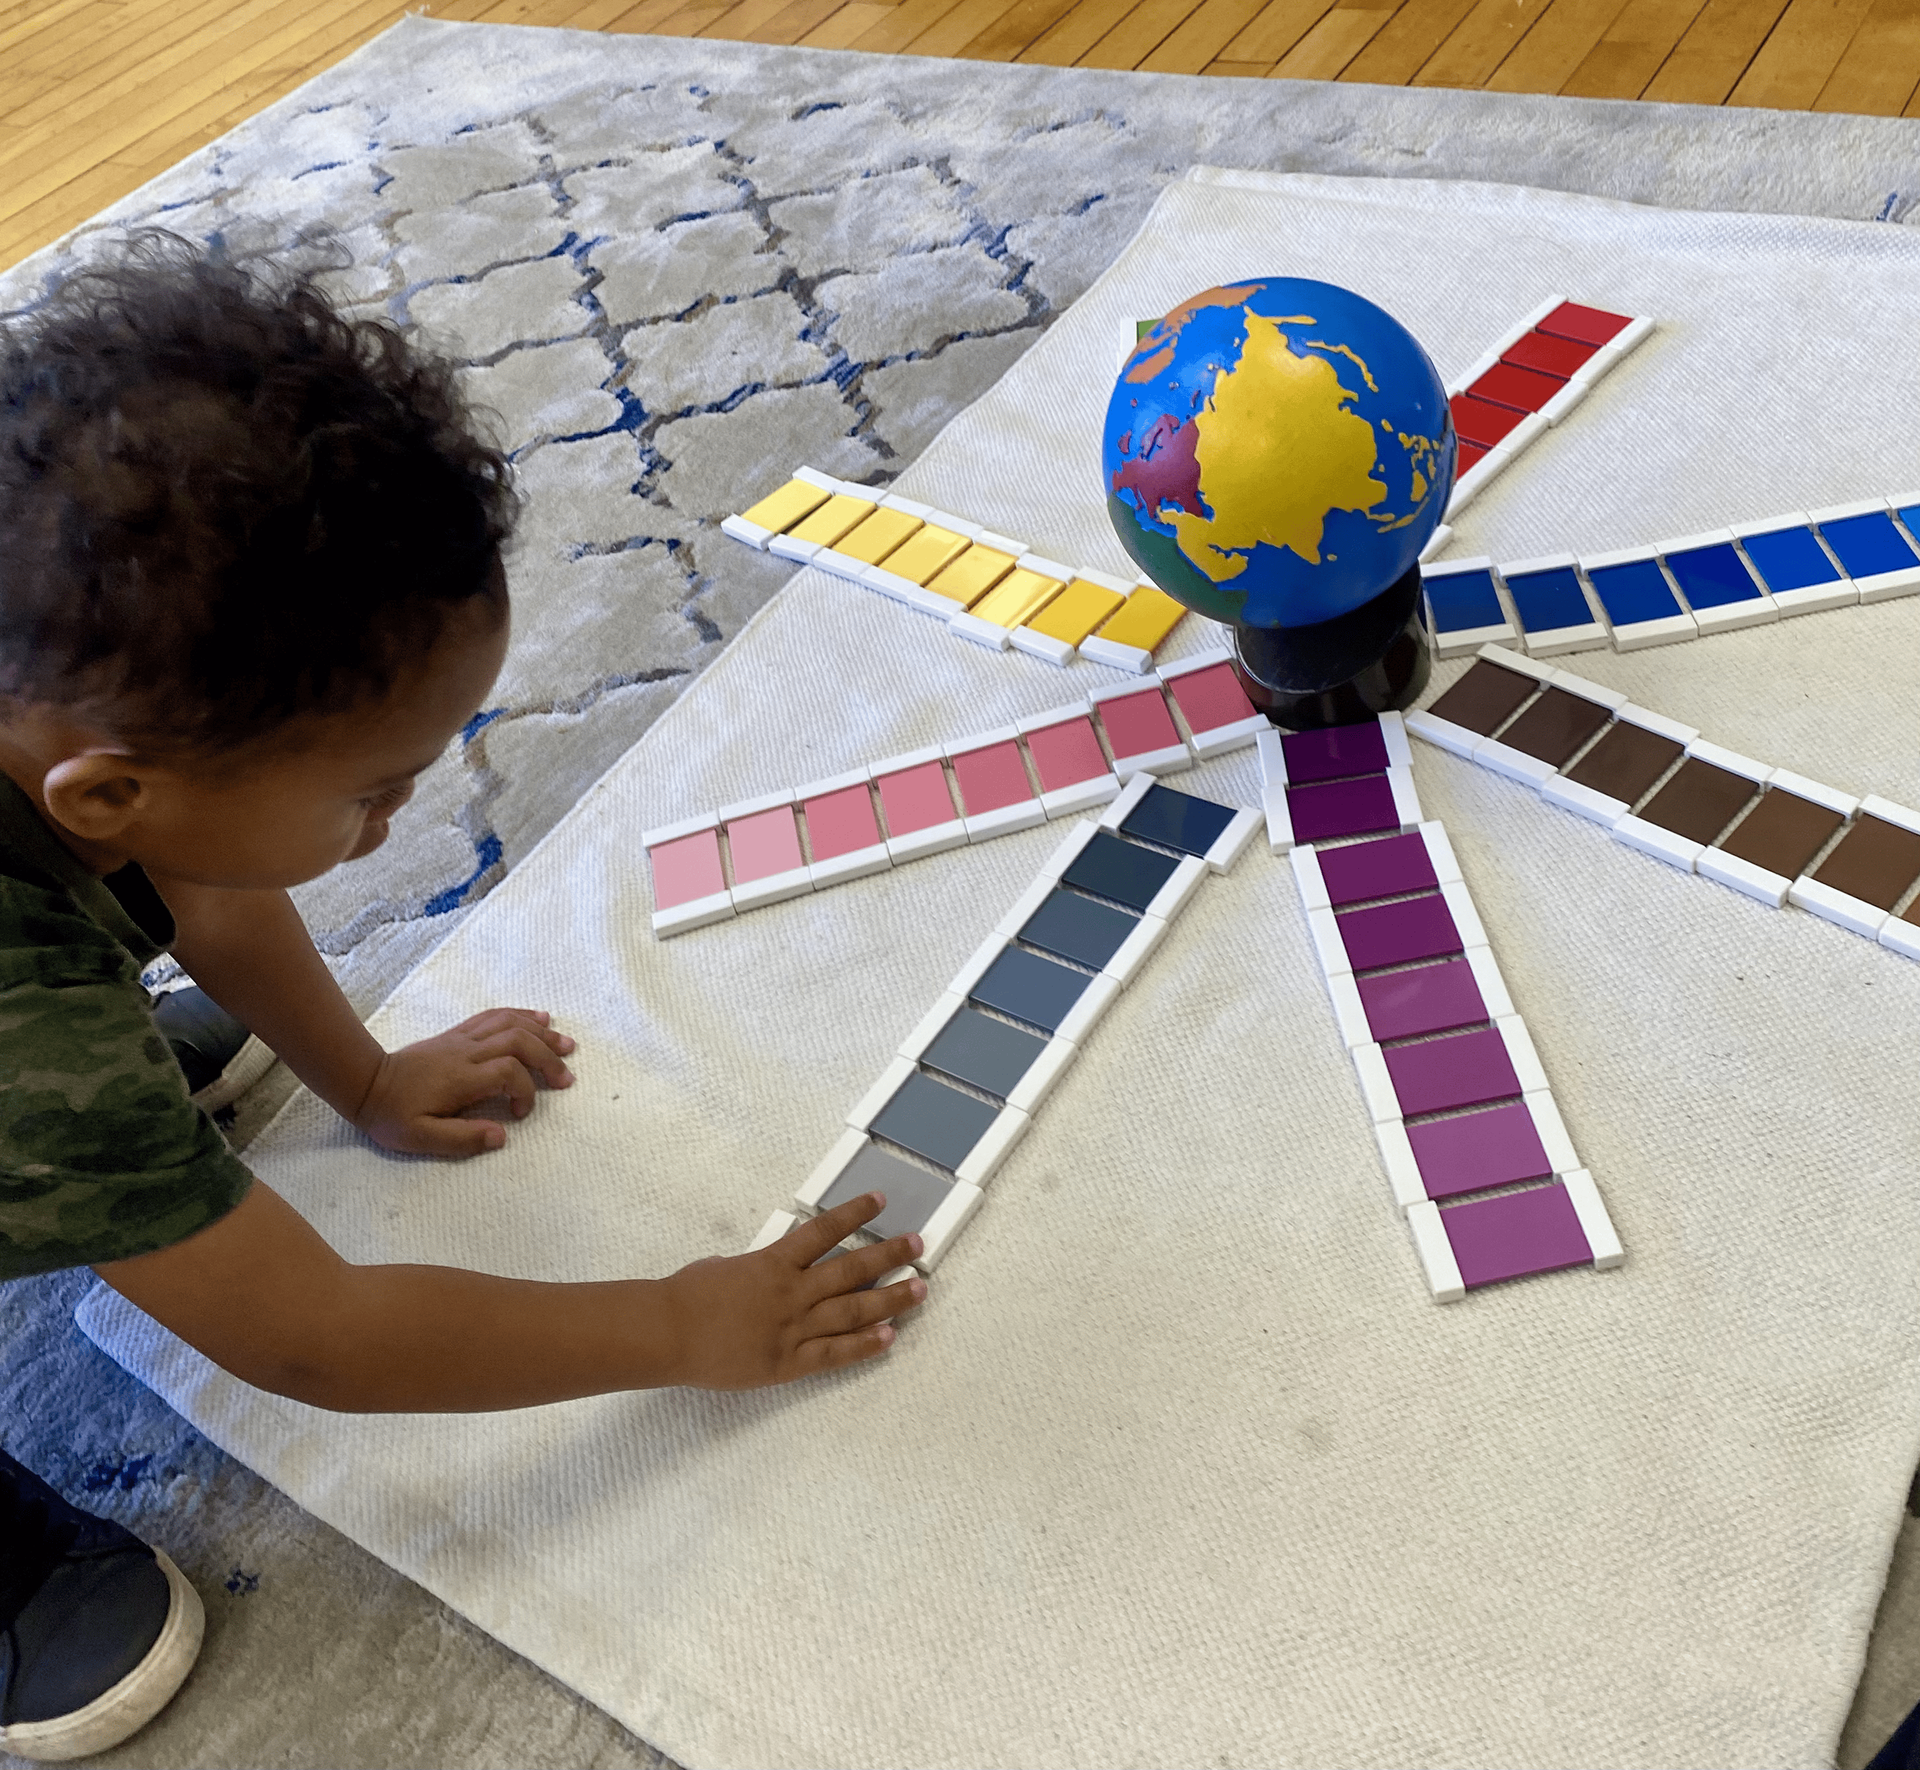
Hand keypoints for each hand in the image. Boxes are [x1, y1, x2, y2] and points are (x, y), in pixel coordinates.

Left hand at [353, 1008, 575, 1155]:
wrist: (366, 1083)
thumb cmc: (393, 1115)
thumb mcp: (420, 1138)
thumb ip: (461, 1139)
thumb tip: (501, 1136)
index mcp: (460, 1079)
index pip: (507, 1072)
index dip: (525, 1091)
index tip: (519, 1114)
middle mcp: (466, 1053)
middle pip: (517, 1041)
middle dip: (547, 1057)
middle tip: (566, 1078)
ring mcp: (463, 1039)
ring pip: (510, 1024)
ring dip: (542, 1032)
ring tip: (566, 1044)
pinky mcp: (459, 1034)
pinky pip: (494, 1016)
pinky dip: (521, 1015)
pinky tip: (540, 1018)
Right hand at [662, 1193, 926, 1388]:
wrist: (668, 1334)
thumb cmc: (688, 1295)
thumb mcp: (727, 1265)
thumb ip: (759, 1266)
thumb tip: (774, 1266)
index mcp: (775, 1262)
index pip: (824, 1230)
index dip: (855, 1213)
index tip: (879, 1200)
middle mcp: (792, 1292)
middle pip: (851, 1270)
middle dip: (889, 1256)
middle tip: (917, 1245)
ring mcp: (793, 1328)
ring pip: (853, 1311)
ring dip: (890, 1300)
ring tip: (919, 1291)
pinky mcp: (788, 1362)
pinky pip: (835, 1354)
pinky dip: (864, 1346)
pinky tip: (890, 1337)